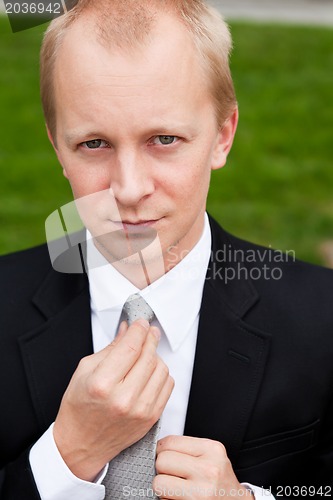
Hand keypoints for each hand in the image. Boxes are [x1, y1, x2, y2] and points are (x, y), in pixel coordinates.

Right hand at [53, 319, 173, 480]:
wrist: (81, 444)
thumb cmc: (79, 407)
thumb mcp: (85, 371)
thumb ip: (110, 348)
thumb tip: (127, 329)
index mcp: (102, 384)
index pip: (130, 347)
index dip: (139, 330)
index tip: (141, 323)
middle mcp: (123, 398)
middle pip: (148, 356)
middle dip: (149, 338)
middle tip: (148, 331)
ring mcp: (140, 410)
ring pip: (161, 369)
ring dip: (156, 356)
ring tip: (145, 354)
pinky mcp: (151, 418)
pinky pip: (167, 386)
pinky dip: (161, 374)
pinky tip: (150, 372)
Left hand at [153, 436, 253, 498]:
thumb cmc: (221, 480)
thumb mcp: (212, 456)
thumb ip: (189, 449)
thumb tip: (158, 448)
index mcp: (212, 450)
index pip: (170, 442)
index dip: (162, 450)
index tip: (165, 456)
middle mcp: (208, 470)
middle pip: (162, 461)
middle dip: (162, 468)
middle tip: (172, 474)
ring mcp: (201, 492)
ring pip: (158, 483)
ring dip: (163, 487)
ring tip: (176, 488)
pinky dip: (167, 499)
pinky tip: (180, 498)